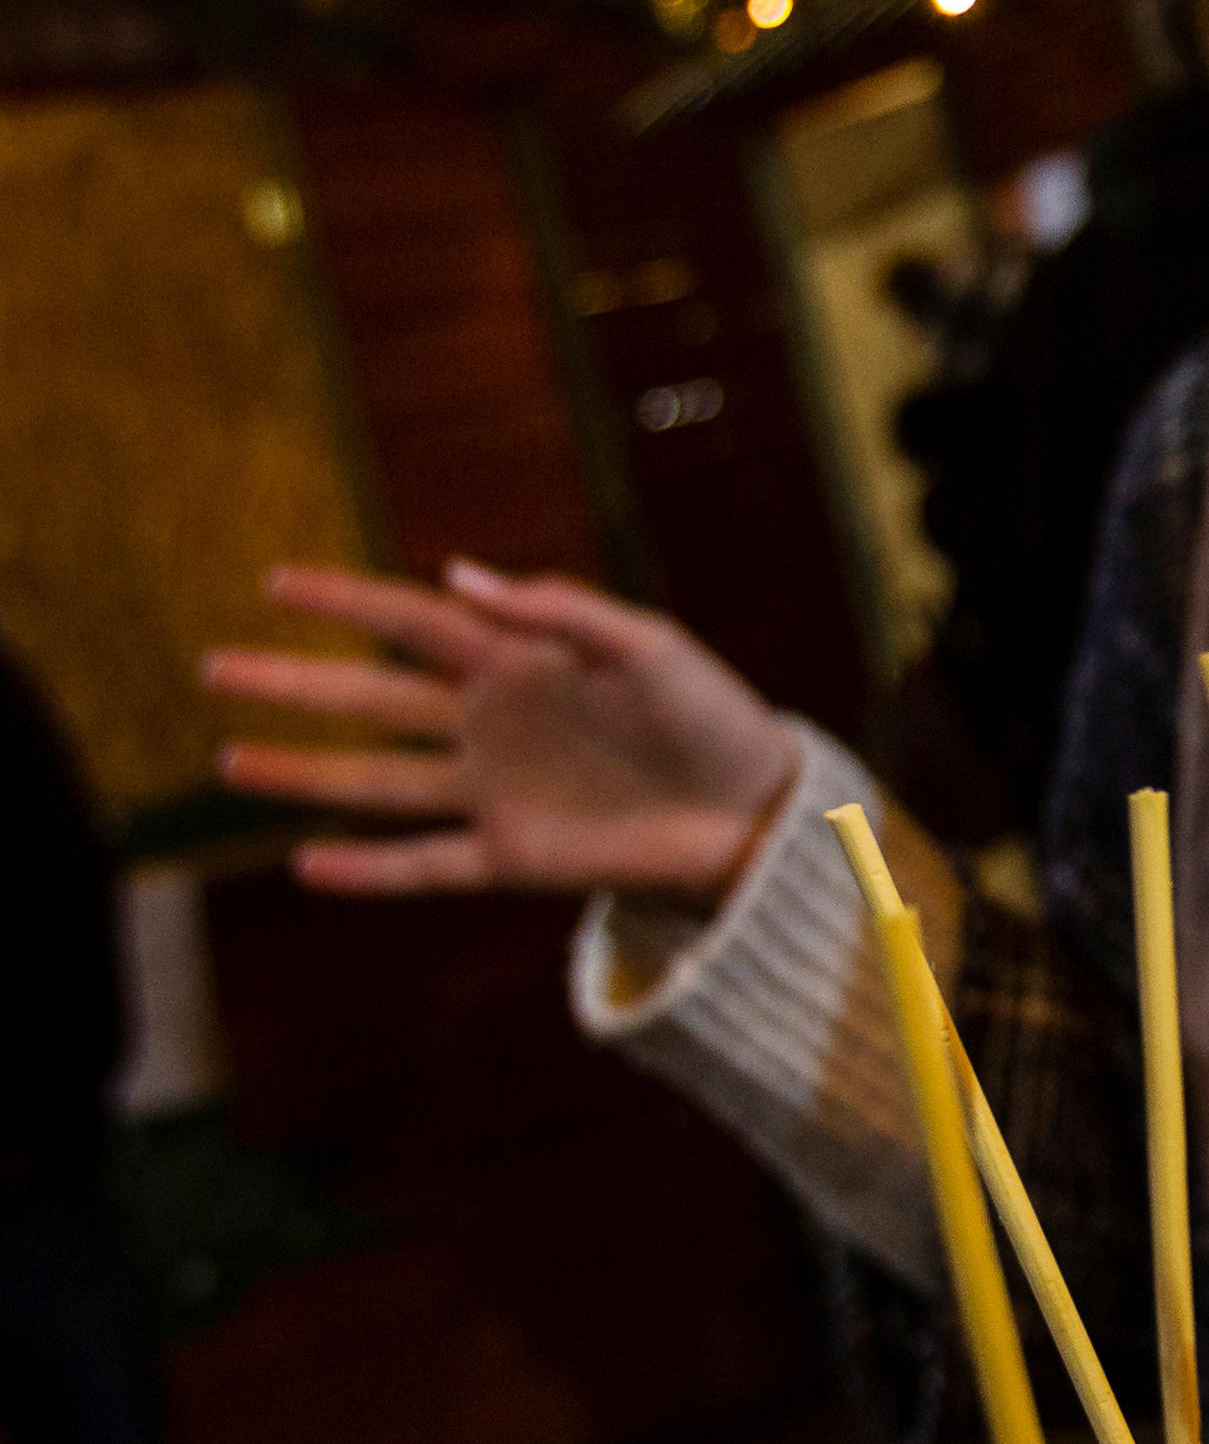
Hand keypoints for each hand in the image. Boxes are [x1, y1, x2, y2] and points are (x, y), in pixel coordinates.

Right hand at [203, 562, 803, 903]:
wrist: (759, 808)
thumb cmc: (714, 714)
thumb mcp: (649, 645)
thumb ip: (558, 610)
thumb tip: (458, 573)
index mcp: (521, 662)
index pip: (414, 622)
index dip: (347, 599)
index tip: (274, 581)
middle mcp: (493, 724)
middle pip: (372, 698)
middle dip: (293, 683)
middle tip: (213, 666)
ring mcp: (497, 792)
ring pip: (379, 781)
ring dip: (304, 772)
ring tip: (228, 762)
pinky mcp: (516, 858)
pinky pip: (428, 865)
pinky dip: (369, 870)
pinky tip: (306, 866)